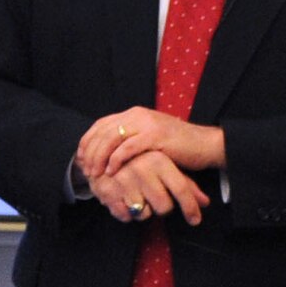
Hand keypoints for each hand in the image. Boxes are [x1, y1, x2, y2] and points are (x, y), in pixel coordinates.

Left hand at [79, 108, 225, 180]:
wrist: (204, 144)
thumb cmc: (177, 147)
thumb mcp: (149, 138)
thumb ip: (130, 139)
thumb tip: (108, 152)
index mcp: (134, 114)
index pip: (102, 124)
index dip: (87, 140)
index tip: (80, 157)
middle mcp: (138, 115)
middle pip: (103, 131)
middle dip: (90, 151)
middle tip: (85, 169)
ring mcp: (146, 125)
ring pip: (112, 138)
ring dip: (99, 157)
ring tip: (95, 172)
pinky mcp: (155, 137)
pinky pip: (128, 148)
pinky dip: (116, 160)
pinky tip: (111, 171)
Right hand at [90, 151, 209, 228]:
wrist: (101, 154)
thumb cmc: (139, 163)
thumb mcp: (164, 167)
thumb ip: (185, 185)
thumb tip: (205, 202)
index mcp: (159, 160)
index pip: (181, 189)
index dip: (190, 208)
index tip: (195, 221)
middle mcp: (142, 169)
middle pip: (164, 206)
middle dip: (162, 207)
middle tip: (154, 198)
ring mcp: (124, 180)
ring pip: (145, 214)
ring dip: (143, 210)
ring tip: (137, 196)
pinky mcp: (108, 192)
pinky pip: (126, 216)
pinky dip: (127, 213)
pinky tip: (124, 200)